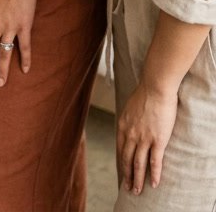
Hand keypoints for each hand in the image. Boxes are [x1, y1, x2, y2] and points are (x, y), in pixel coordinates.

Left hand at [117, 80, 177, 194]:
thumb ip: (128, 118)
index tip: (122, 172)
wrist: (155, 87)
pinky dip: (154, 175)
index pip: (119, 149)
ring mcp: (143, 138)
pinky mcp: (157, 140)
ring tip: (137, 191)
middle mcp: (130, 134)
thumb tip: (129, 124)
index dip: (121, 162)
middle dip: (127, 175)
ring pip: (138, 164)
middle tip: (127, 188)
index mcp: (122, 126)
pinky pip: (155, 162)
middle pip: (127, 159)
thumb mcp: (129, 106)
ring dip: (137, 179)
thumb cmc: (145, 93)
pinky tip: (154, 184)